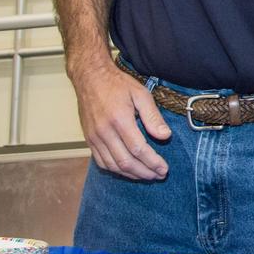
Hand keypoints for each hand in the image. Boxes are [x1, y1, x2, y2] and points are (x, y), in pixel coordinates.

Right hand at [70, 60, 170, 179]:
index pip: (138, 149)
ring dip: (131, 174)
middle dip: (145, 172)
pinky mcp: (89, 139)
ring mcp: (94, 137)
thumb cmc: (117, 84)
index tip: (164, 169)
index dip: (152, 162)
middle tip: (159, 175)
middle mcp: (104, 131)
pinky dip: (116, 170)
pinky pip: (101, 161)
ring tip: (147, 175)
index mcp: (119, 120)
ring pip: (113, 165)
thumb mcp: (141, 94)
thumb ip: (153, 117)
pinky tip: (128, 170)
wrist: (90, 78)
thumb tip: (165, 136)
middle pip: (125, 162)